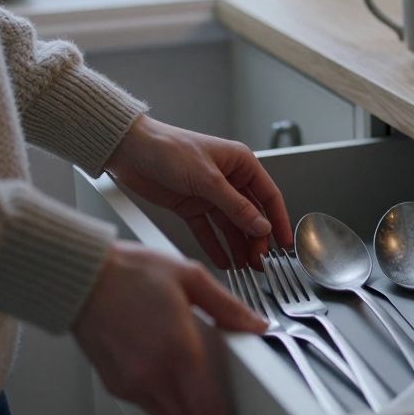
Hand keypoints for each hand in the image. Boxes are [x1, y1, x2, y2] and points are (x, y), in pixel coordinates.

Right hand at [74, 242, 265, 414]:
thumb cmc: (128, 273)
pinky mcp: (116, 384)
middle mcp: (152, 374)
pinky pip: (151, 410)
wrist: (79, 278)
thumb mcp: (189, 277)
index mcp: (177, 349)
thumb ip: (228, 306)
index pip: (207, 410)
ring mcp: (132, 383)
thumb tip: (255, 324)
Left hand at [105, 116, 291, 267]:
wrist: (129, 150)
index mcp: (240, 163)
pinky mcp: (190, 205)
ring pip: (230, 225)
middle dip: (256, 238)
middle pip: (250, 214)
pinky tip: (222, 260)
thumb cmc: (168, 148)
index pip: (268, 196)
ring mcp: (209, 194)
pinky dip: (214, 245)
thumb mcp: (207, 179)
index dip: (278, 220)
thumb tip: (261, 226)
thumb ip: (235, 206)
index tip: (284, 243)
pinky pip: (208, 229)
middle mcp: (228, 179)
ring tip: (244, 266)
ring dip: (237, 245)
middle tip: (260, 261)